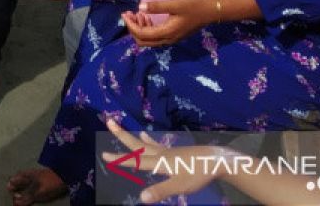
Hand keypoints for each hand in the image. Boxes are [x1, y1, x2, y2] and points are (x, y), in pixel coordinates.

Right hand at [101, 118, 227, 203]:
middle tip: (109, 121)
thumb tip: (140, 198)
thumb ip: (160, 191)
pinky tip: (147, 136)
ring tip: (121, 128)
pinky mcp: (175, 151)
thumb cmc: (197, 174)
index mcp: (159, 162)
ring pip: (145, 143)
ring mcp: (168, 151)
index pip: (135, 160)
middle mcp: (160, 154)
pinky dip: (149, 140)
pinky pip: (156, 144)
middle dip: (122, 135)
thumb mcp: (179, 186)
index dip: (119, 159)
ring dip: (132, 137)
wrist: (215, 160)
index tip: (103, 153)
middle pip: (137, 144)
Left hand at [122, 0, 216, 46]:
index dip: (130, 25)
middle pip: (143, 41)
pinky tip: (147, 16)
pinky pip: (155, 36)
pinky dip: (147, 27)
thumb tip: (140, 7)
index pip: (142, 34)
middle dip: (133, 28)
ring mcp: (170, 38)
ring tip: (137, 13)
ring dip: (140, 28)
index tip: (124, 14)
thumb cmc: (193, 6)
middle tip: (129, 14)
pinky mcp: (173, 35)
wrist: (211, 11)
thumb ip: (157, 6)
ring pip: (149, 39)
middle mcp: (167, 39)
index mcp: (166, 33)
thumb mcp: (175, 4)